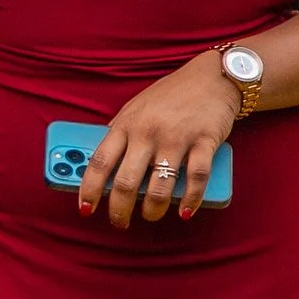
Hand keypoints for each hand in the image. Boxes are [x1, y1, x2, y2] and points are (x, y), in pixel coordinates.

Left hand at [75, 57, 239, 229]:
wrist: (212, 76)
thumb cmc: (170, 96)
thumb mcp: (136, 108)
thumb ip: (121, 133)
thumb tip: (102, 164)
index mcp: (125, 123)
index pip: (99, 162)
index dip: (89, 189)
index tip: (85, 209)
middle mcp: (147, 132)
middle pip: (126, 182)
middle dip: (120, 210)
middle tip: (120, 222)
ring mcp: (176, 137)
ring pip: (159, 187)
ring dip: (153, 209)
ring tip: (151, 215)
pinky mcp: (204, 142)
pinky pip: (195, 179)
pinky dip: (190, 199)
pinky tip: (184, 211)